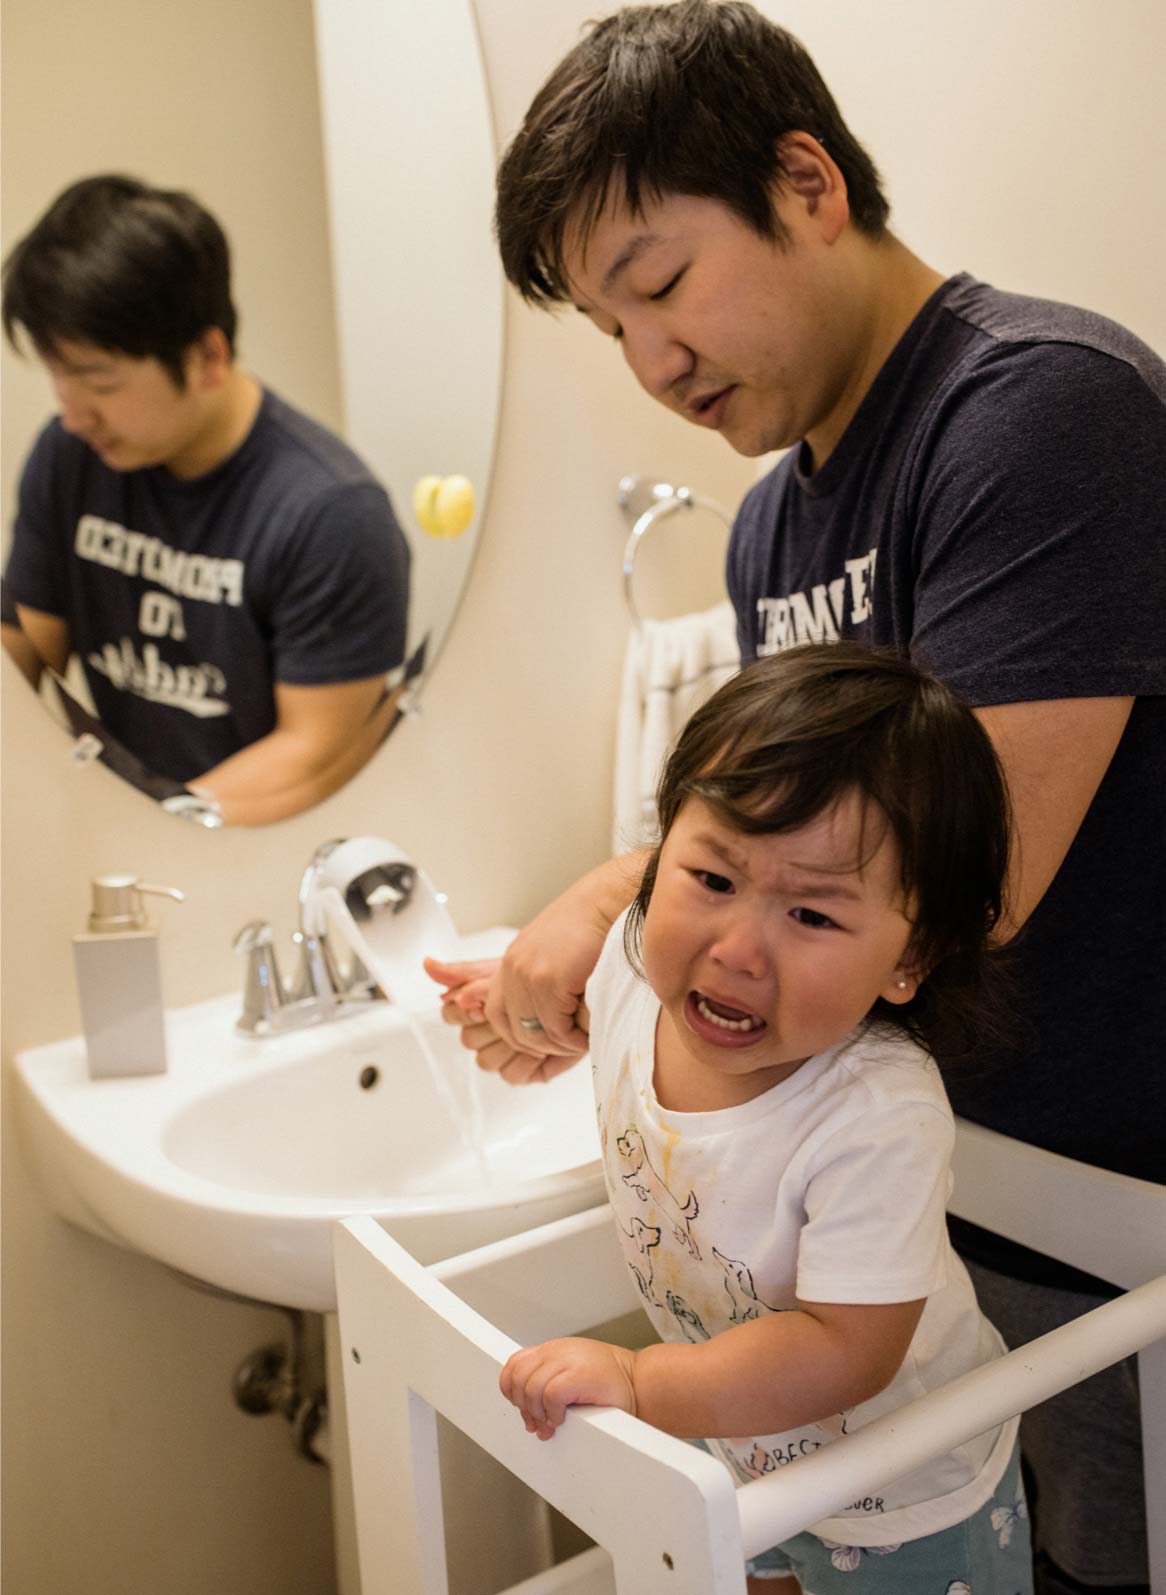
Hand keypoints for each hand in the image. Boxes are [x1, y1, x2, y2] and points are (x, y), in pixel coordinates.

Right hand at [424, 956, 581, 1084]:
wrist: (578, 988)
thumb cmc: (539, 975)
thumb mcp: (500, 969)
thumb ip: (463, 970)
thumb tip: (427, 964)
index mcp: (473, 1007)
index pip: (450, 1015)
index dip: (466, 1009)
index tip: (484, 999)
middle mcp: (484, 1033)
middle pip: (468, 1040)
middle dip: (492, 1025)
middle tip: (516, 1011)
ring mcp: (503, 1053)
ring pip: (486, 1060)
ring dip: (510, 1044)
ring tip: (532, 1027)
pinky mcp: (525, 1071)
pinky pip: (511, 1075)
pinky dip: (526, 1062)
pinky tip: (542, 1046)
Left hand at [479, 857, 644, 1056]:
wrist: (610, 901)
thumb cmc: (593, 924)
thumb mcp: (553, 951)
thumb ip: (539, 978)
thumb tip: (543, 1016)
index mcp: (512, 962)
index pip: (495, 1015)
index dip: (519, 1036)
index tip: (546, 1041)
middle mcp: (513, 969)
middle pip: (512, 1030)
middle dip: (540, 1047)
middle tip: (568, 1045)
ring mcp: (528, 976)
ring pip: (536, 1036)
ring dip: (562, 1045)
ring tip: (583, 1039)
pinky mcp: (550, 983)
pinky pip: (558, 1030)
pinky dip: (575, 1040)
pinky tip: (589, 1033)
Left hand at [500, 1337, 637, 1439]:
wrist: (640, 1383)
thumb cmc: (610, 1384)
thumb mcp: (573, 1374)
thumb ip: (549, 1382)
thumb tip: (527, 1412)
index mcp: (554, 1350)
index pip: (515, 1364)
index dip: (511, 1389)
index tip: (521, 1407)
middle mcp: (558, 1351)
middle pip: (518, 1377)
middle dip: (522, 1406)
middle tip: (536, 1423)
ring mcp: (568, 1361)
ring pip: (530, 1388)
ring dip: (537, 1412)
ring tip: (551, 1423)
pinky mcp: (578, 1375)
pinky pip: (549, 1395)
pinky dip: (552, 1412)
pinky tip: (563, 1418)